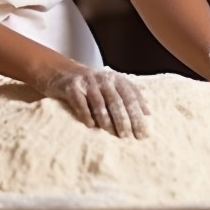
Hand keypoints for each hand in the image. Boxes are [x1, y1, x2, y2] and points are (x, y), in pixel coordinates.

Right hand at [35, 65, 149, 138]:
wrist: (62, 72)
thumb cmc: (91, 85)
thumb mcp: (111, 86)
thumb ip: (127, 96)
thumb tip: (148, 114)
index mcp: (116, 79)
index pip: (131, 96)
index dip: (138, 113)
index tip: (144, 131)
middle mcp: (103, 78)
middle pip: (117, 100)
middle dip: (124, 119)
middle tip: (129, 136)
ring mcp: (87, 82)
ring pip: (99, 102)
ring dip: (107, 120)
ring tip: (113, 134)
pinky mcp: (71, 87)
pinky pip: (79, 101)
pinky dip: (86, 114)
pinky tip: (91, 126)